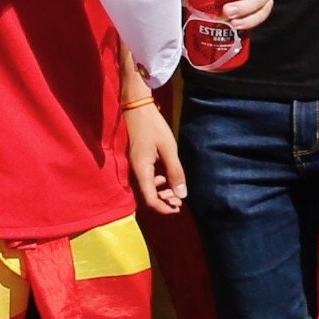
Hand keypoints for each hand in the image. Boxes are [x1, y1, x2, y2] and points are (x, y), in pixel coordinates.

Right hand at [126, 95, 187, 213]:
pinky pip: (147, 179)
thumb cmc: (153, 127)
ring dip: (162, 191)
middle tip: (180, 198)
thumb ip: (175, 172)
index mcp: (142, 171)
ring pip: (148, 188)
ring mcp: (136, 167)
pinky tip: (167, 176)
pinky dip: (158, 182)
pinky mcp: (138, 162)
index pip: (151, 201)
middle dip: (165, 201)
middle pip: (148, 197)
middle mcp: (136, 173)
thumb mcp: (168, 149)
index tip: (179, 207)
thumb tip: (182, 195)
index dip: (165, 208)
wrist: (137, 109)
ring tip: (176, 188)